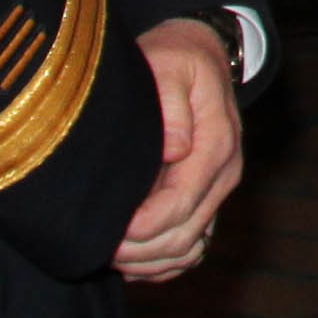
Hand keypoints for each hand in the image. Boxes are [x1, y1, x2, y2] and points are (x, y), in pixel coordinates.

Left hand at [115, 16, 243, 281]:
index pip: (181, 203)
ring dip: (148, 263)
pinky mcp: (205, 198)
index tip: (106, 233)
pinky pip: (190, 248)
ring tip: (107, 256)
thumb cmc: (176, 59)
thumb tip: (175, 148)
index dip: (142, 227)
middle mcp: (223, 174)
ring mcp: (215, 190)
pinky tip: (129, 259)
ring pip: (188, 250)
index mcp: (217, 145)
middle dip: (138, 252)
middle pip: (183, 236)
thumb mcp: (171, 64)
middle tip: (94, 249)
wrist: (199, 54)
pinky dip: (161, 263)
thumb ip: (172, 103)